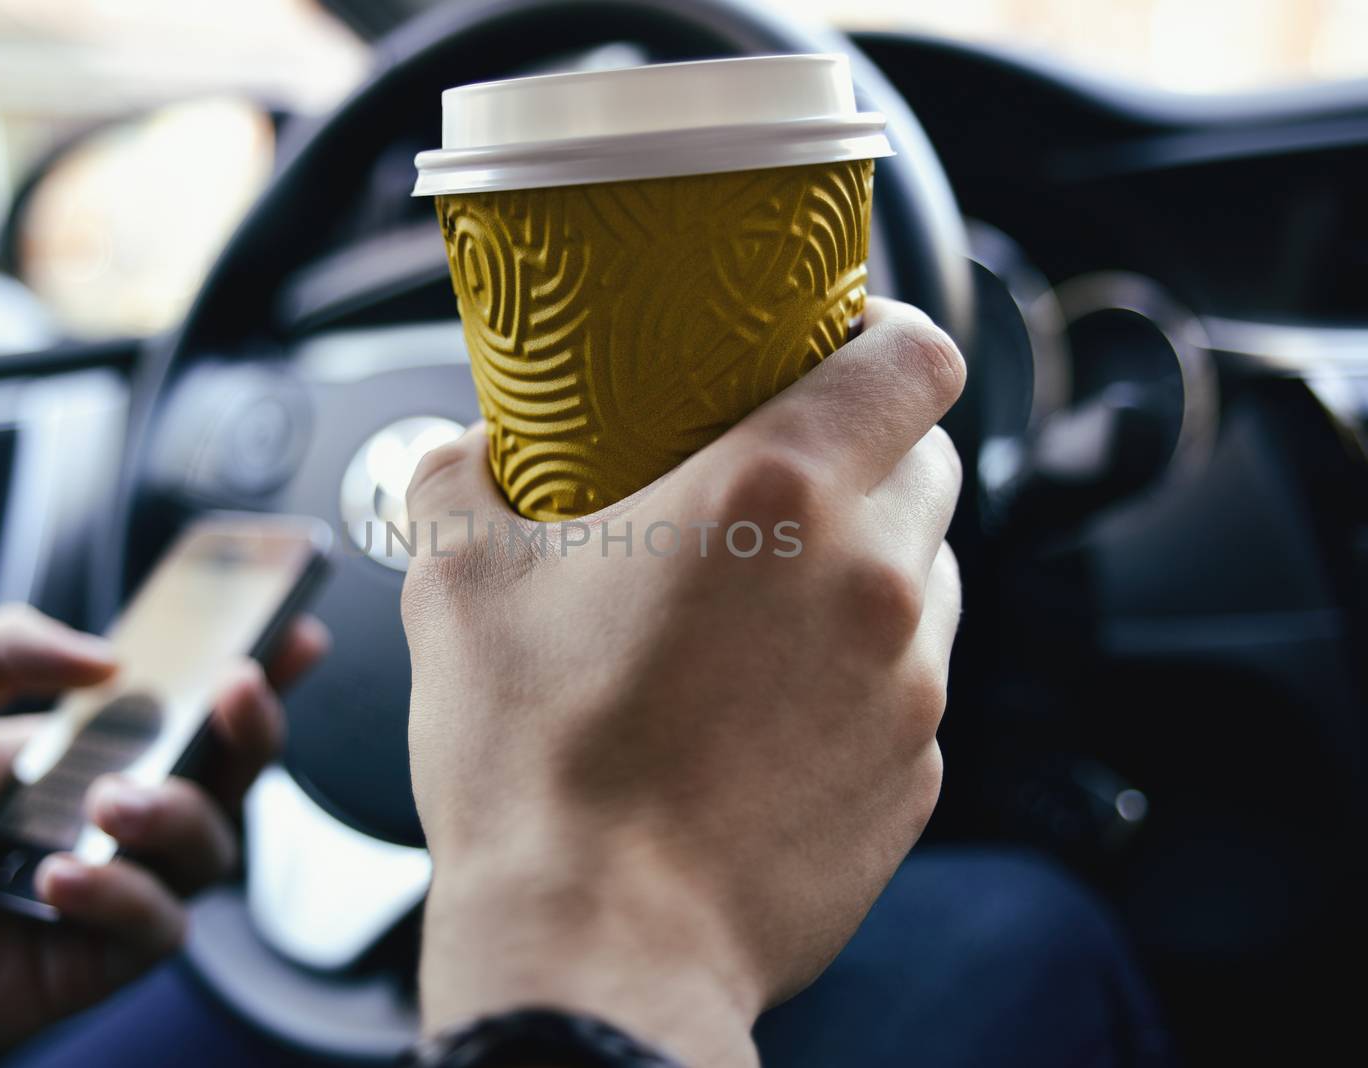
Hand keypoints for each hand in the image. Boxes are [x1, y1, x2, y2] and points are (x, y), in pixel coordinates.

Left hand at [0, 603, 328, 1066]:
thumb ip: (7, 647)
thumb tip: (111, 656)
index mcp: (74, 755)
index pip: (184, 708)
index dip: (250, 671)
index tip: (293, 631)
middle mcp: (102, 821)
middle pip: (227, 776)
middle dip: (254, 729)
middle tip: (238, 692)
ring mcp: (103, 892)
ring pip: (212, 851)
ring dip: (179, 815)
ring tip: (110, 803)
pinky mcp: (88, 963)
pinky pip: (159, 928)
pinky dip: (125, 897)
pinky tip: (60, 878)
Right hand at [402, 298, 964, 1066]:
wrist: (596, 944)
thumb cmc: (533, 764)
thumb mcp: (459, 587)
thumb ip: (459, 480)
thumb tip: (459, 451)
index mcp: (775, 492)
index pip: (915, 359)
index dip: (889, 336)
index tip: (846, 348)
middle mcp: (870, 578)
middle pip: (928, 462)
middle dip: (869, 455)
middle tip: (779, 485)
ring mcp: (909, 685)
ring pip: (928, 577)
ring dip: (866, 569)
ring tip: (766, 611)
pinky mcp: (917, 775)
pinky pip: (910, 687)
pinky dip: (859, 676)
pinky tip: (769, 713)